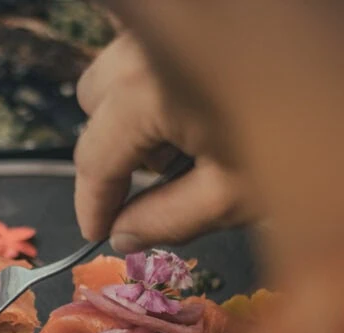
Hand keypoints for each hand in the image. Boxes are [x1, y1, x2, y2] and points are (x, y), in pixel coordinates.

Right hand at [74, 33, 252, 252]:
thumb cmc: (317, 145)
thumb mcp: (235, 195)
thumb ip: (166, 220)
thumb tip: (122, 235)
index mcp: (149, 91)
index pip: (94, 156)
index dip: (91, 202)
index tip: (97, 231)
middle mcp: (149, 45)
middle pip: (93, 101)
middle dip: (115, 143)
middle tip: (163, 174)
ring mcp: (174, 21)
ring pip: (119, 69)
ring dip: (135, 109)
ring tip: (190, 136)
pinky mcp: (197, 18)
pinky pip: (153, 48)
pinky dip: (162, 81)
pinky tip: (209, 101)